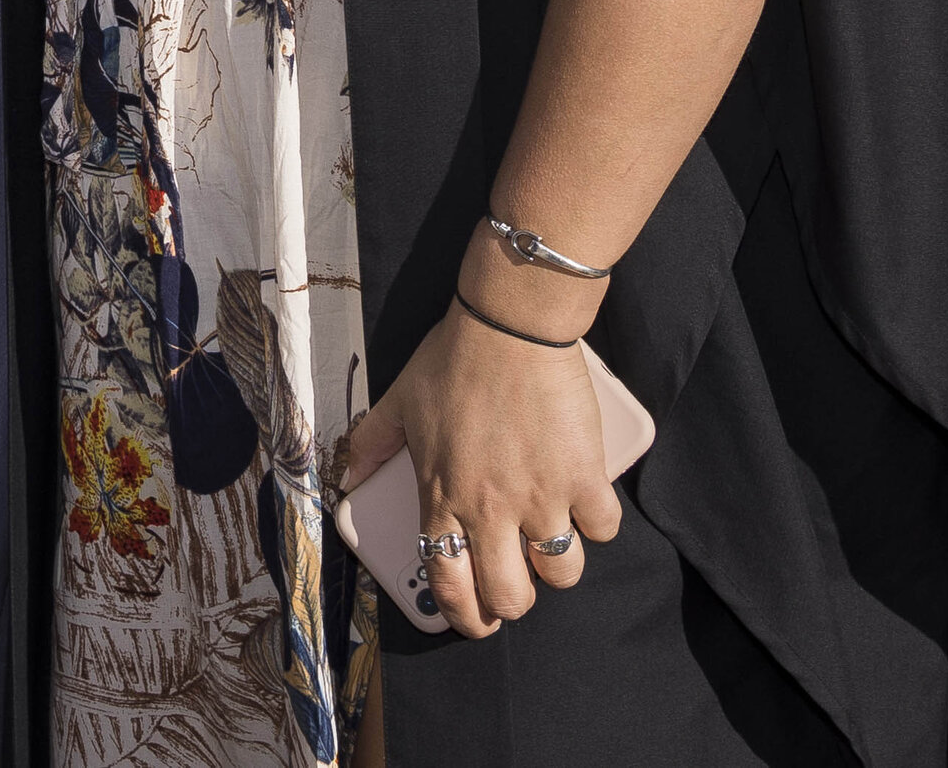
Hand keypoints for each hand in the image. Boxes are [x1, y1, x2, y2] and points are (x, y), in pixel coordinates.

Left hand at [343, 301, 625, 637]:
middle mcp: (491, 509)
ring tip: (550, 543)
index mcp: (443, 497)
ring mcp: (541, 497)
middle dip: (513, 602)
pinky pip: (601, 528)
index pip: (449, 583)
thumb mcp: (399, 400)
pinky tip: (585, 506)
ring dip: (558, 566)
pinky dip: (596, 524)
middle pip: (510, 598)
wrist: (510, 327)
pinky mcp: (583, 477)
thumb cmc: (454, 360)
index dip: (463, 615)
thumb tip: (346, 473)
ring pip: (562, 573)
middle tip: (515, 585)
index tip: (474, 619)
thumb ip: (371, 443)